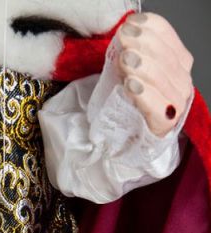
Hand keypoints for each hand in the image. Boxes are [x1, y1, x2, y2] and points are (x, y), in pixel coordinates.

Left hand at [117, 12, 193, 137]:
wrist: (128, 136)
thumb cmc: (129, 101)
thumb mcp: (129, 70)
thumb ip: (131, 51)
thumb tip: (125, 31)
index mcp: (177, 63)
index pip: (169, 39)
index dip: (152, 28)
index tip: (131, 23)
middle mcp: (182, 81)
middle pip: (166, 58)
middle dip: (144, 44)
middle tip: (124, 39)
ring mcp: (177, 103)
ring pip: (164, 79)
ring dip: (143, 66)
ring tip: (124, 60)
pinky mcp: (166, 123)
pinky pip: (158, 106)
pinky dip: (144, 94)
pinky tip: (130, 85)